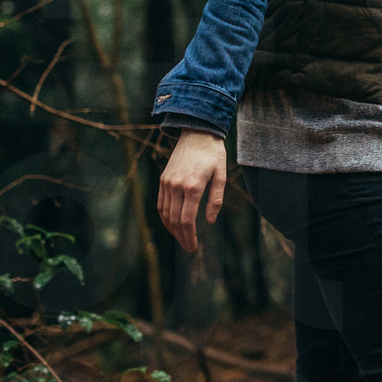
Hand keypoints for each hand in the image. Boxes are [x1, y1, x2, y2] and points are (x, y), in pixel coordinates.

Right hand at [157, 130, 227, 251]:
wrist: (197, 133)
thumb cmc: (213, 155)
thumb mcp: (221, 175)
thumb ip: (216, 199)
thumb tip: (209, 221)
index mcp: (193, 186)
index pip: (187, 219)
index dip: (189, 236)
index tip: (193, 247)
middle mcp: (176, 185)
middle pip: (175, 219)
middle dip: (181, 237)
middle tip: (188, 248)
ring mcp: (167, 182)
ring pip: (165, 213)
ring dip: (172, 229)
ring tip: (181, 239)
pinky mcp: (163, 179)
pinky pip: (161, 203)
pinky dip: (165, 217)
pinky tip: (172, 224)